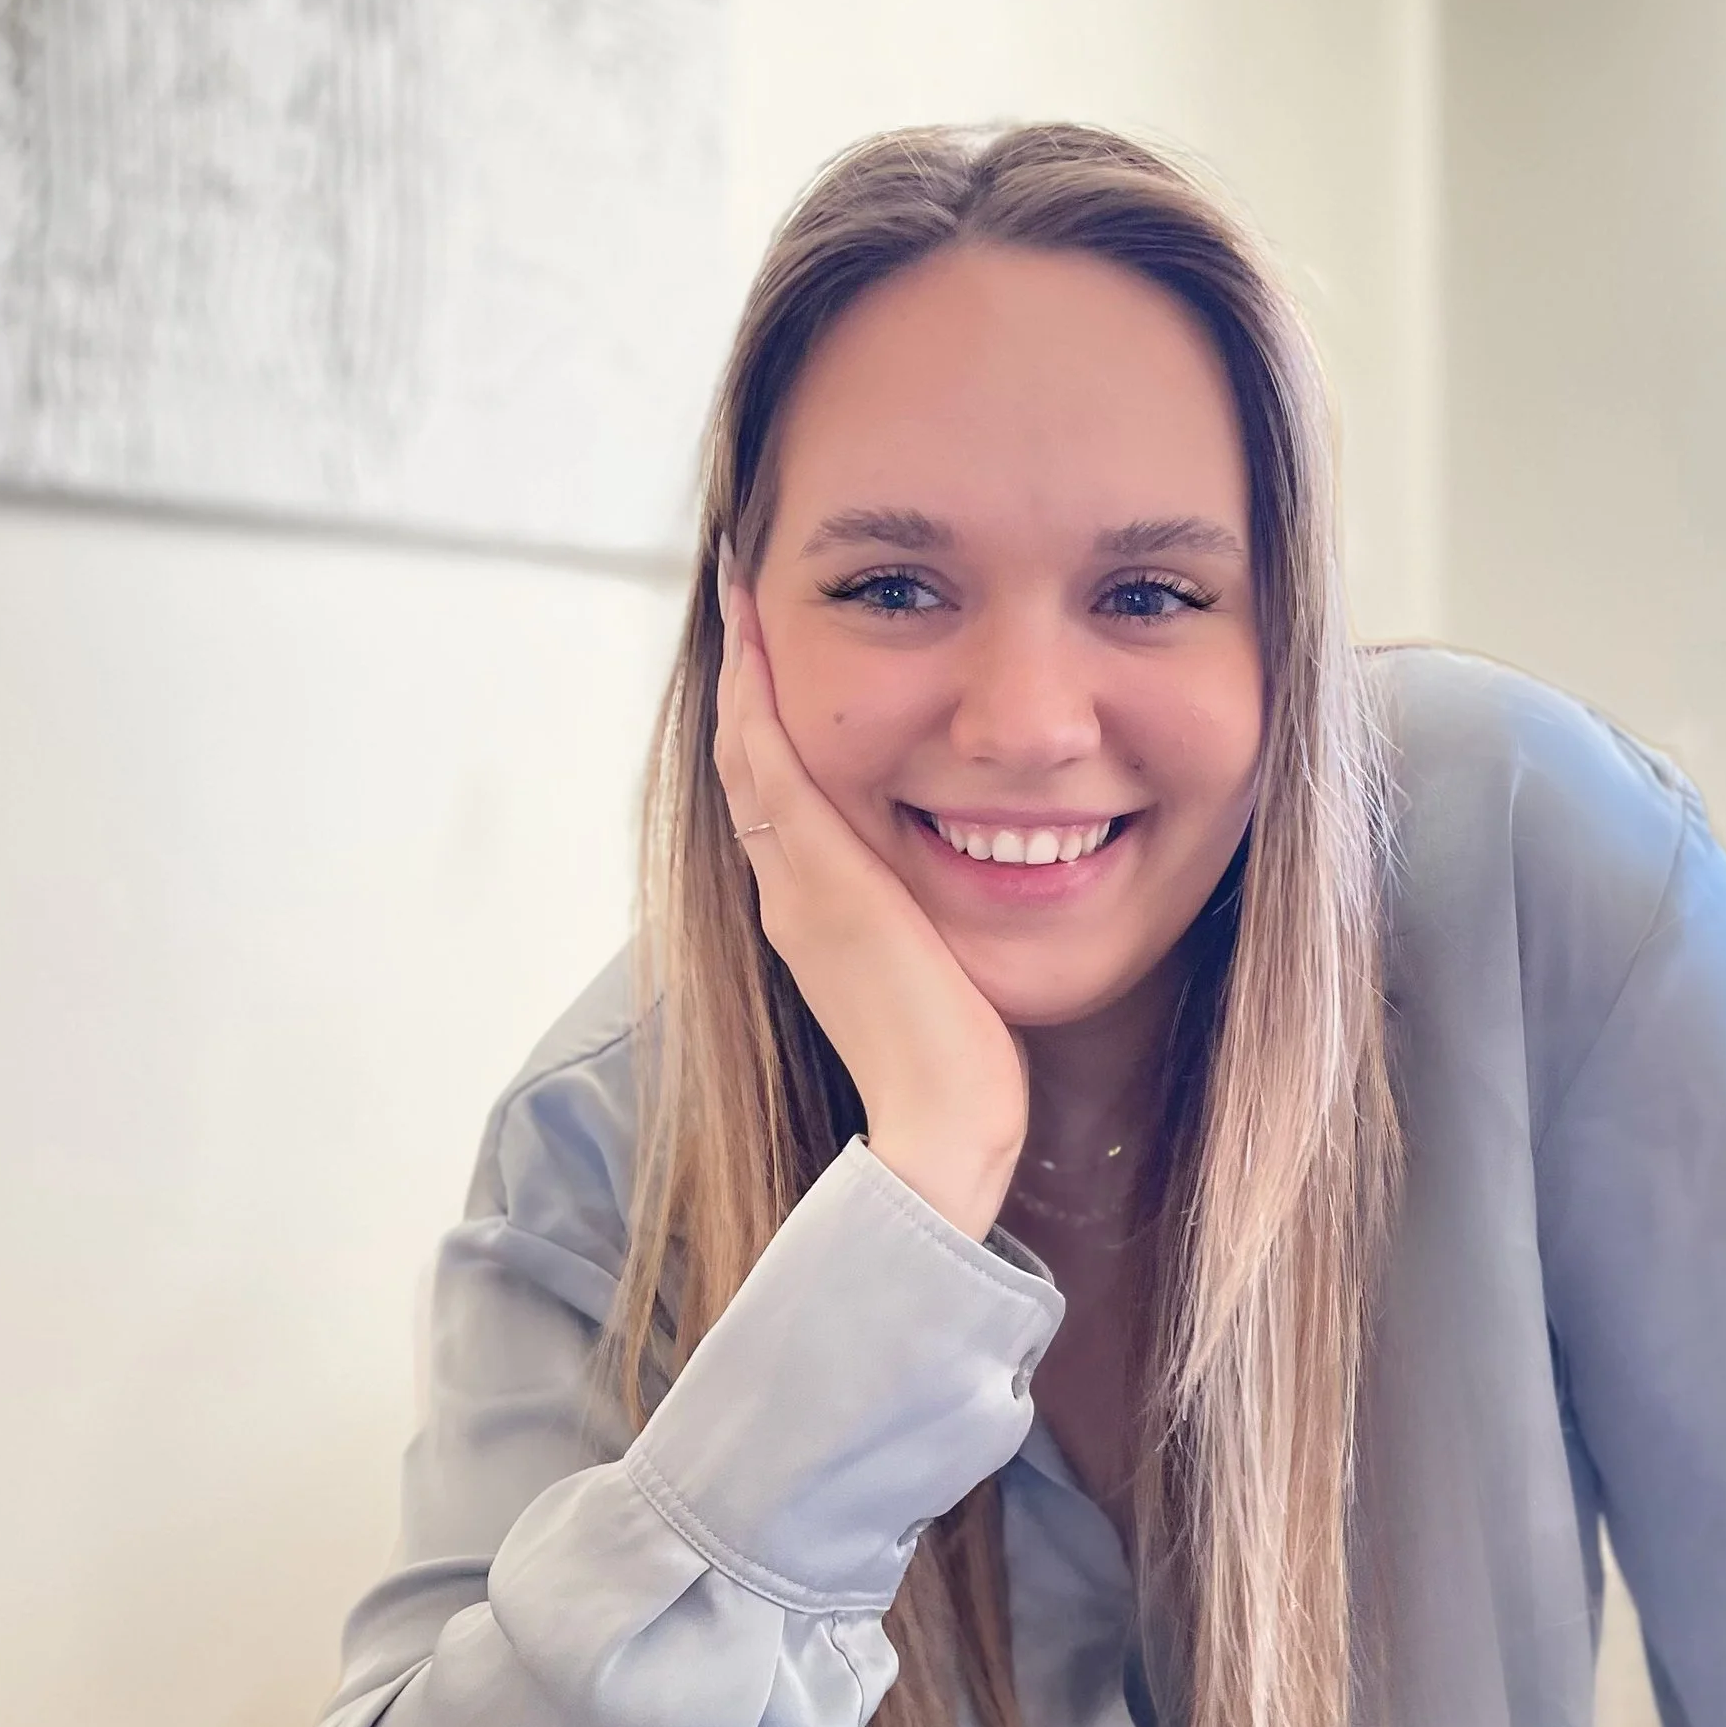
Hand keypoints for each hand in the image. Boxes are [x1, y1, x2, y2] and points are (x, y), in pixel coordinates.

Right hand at [713, 566, 1027, 1236]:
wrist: (942, 1130)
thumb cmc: (961, 1073)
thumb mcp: (943, 977)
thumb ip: (932, 934)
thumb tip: (983, 892)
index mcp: (816, 914)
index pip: (779, 798)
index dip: (769, 726)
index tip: (771, 658)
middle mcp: (790, 892)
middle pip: (750, 763)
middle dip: (747, 681)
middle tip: (743, 600)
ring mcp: (795, 885)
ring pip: (749, 754)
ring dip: (745, 672)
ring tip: (742, 597)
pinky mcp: (818, 882)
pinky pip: (770, 767)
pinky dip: (758, 698)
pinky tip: (758, 638)